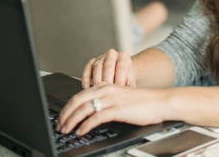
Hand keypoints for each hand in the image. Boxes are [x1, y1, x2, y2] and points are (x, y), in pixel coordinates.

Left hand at [56, 83, 170, 135]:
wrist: (160, 102)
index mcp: (105, 86)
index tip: (61, 118)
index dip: (67, 108)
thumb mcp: (119, 98)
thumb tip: (90, 114)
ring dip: (72, 121)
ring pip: (84, 109)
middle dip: (65, 114)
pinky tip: (81, 131)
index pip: (79, 95)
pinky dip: (85, 125)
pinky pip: (96, 117)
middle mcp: (106, 90)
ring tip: (67, 130)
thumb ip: (105, 102)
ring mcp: (111, 99)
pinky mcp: (117, 109)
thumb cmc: (142, 103)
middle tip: (59, 126)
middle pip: (77, 101)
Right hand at [82, 49, 135, 88]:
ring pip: (97, 68)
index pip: (121, 68)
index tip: (117, 91)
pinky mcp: (92, 61)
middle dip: (107, 81)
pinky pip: (87, 68)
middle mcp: (112, 54)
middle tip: (106, 93)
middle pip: (108, 67)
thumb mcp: (130, 81)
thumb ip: (130, 87)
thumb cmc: (125, 78)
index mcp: (123, 57)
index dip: (119, 80)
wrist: (120, 71)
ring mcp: (101, 56)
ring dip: (96, 81)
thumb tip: (127, 97)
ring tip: (97, 92)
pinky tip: (86, 87)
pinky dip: (86, 78)